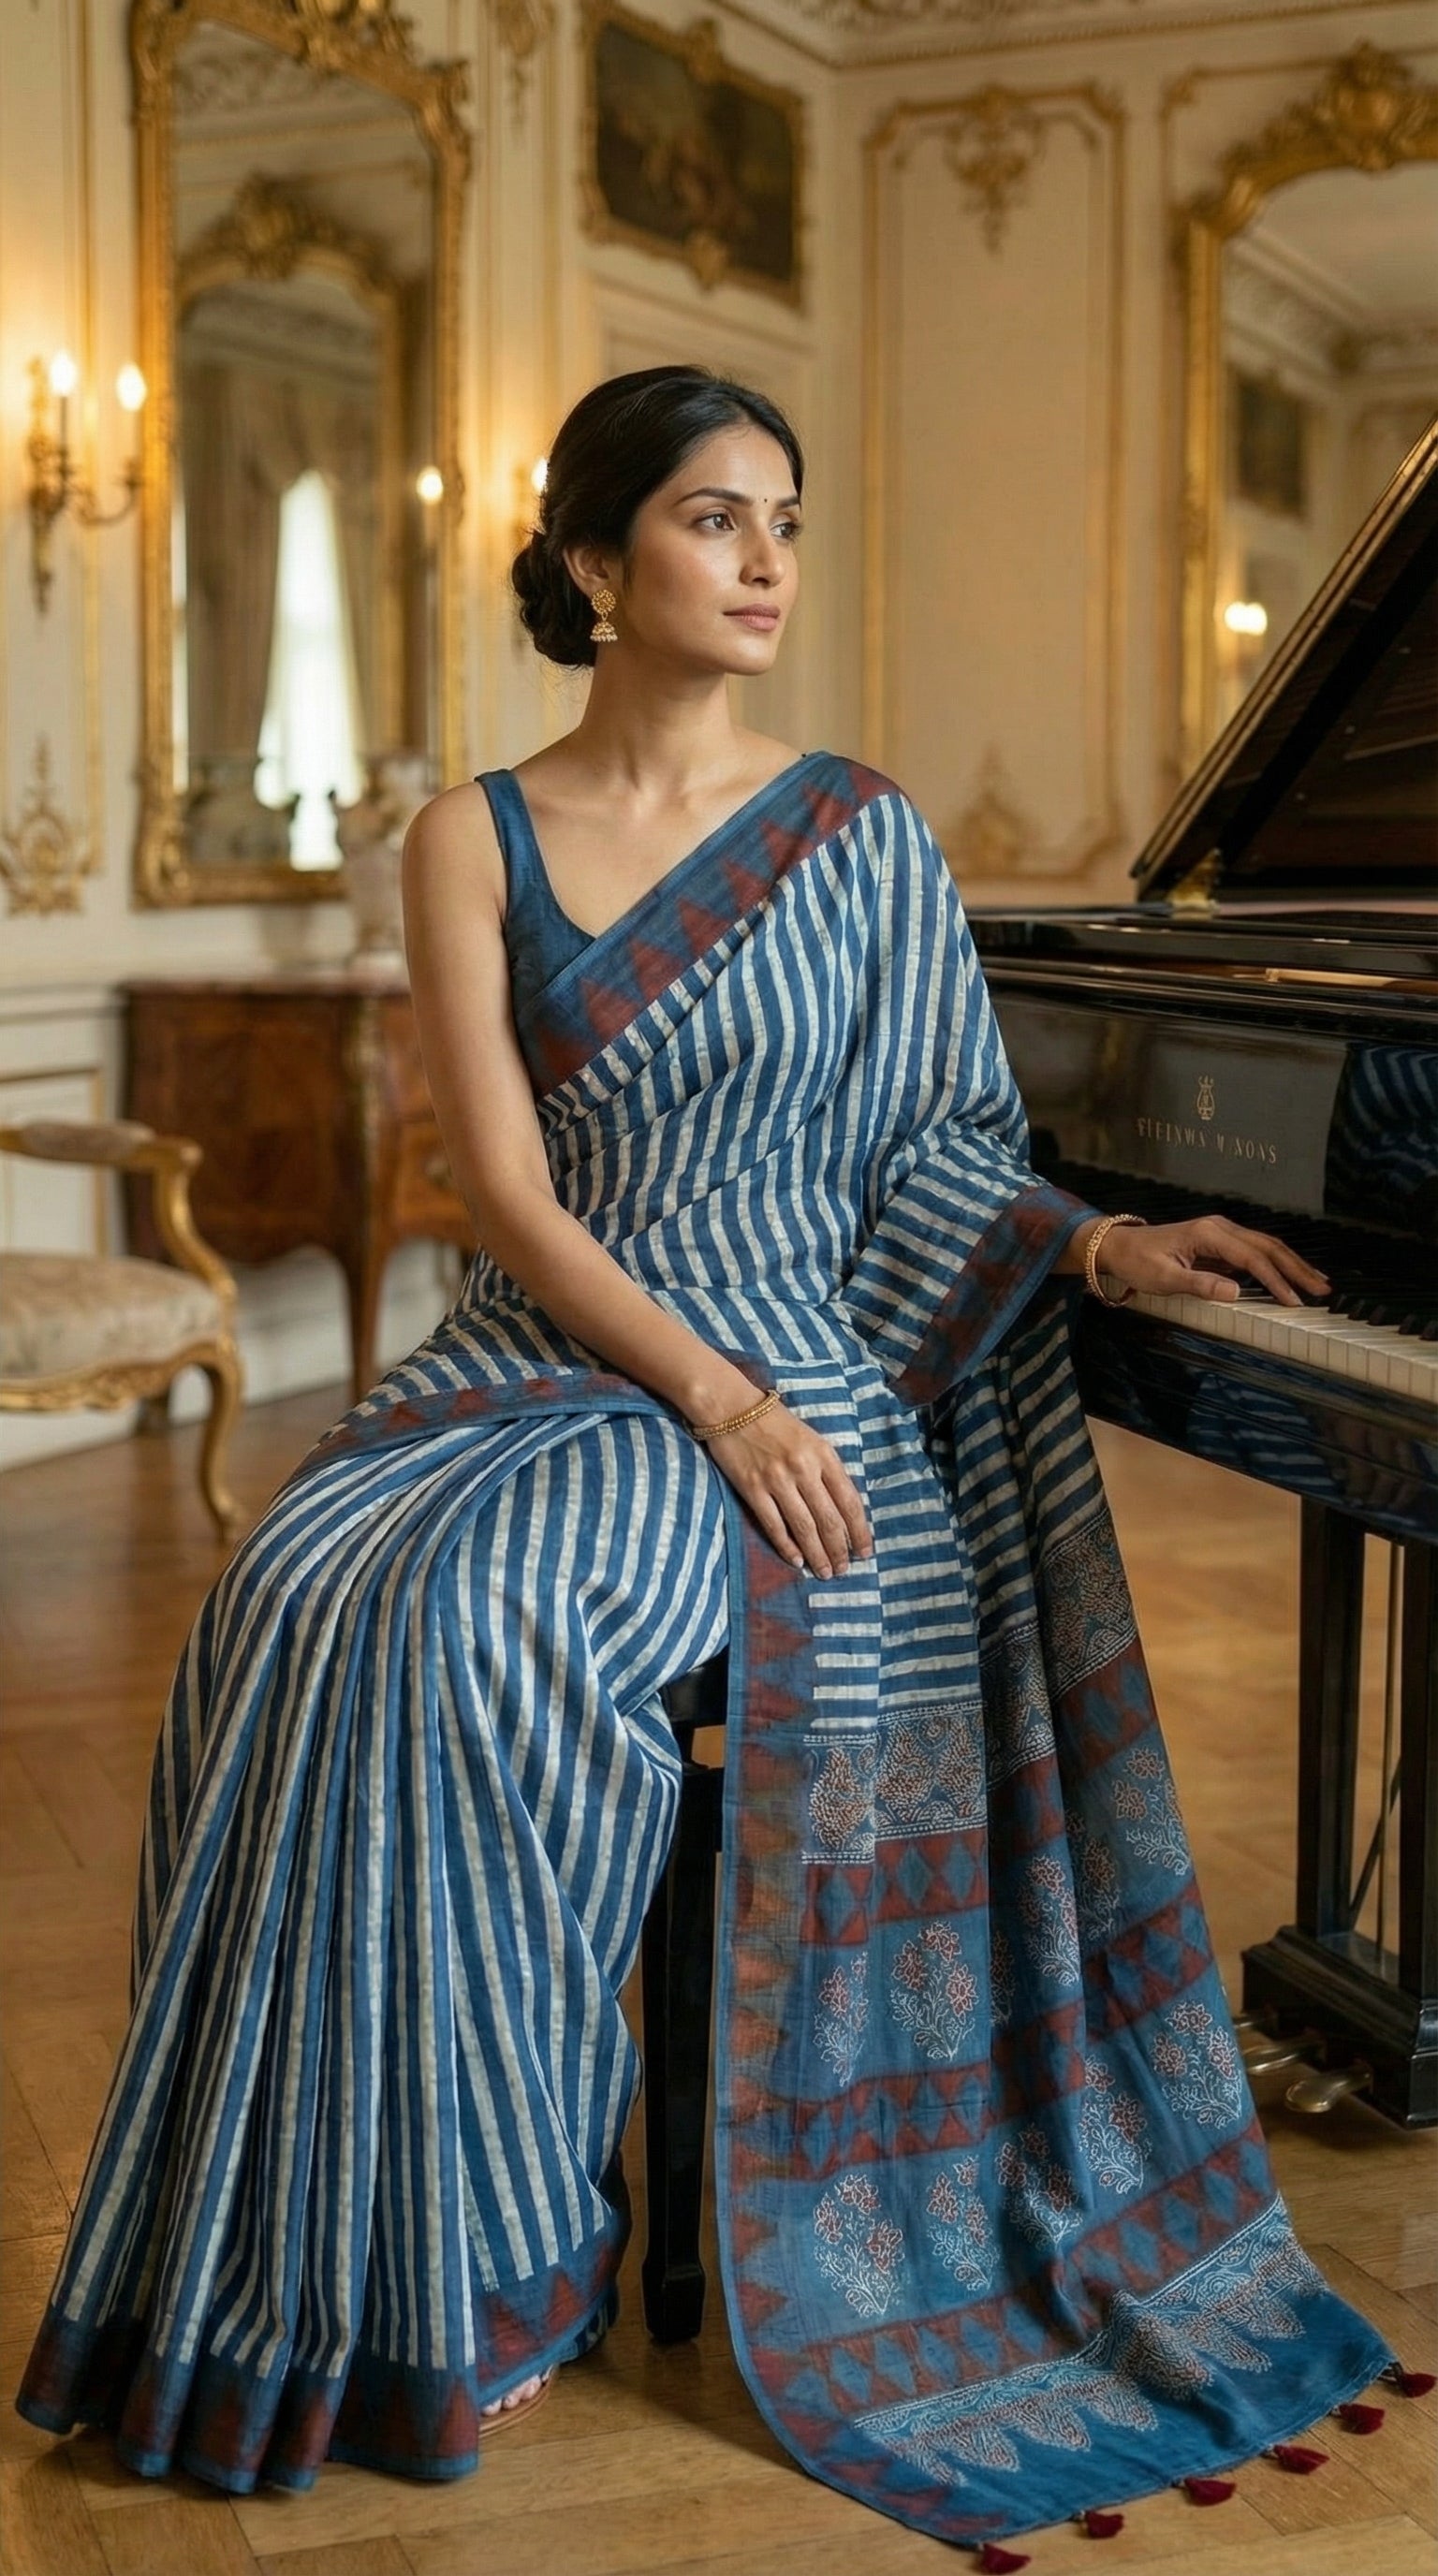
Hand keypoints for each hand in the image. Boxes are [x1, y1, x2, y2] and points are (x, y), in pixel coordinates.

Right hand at [705, 1398, 873, 1578]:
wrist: (731, 1408)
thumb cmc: (775, 1423)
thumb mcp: (811, 1439)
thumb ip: (827, 1470)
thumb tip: (842, 1509)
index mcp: (824, 1455)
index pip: (849, 1501)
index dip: (859, 1530)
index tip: (865, 1552)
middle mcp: (804, 1469)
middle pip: (828, 1519)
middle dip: (839, 1549)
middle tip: (843, 1571)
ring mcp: (777, 1481)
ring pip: (804, 1527)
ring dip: (817, 1554)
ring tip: (825, 1572)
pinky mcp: (752, 1489)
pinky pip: (774, 1525)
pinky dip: (787, 1546)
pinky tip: (797, 1560)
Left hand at [1090, 1215, 1328, 1307]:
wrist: (1119, 1246)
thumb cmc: (1138, 1261)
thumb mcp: (1163, 1278)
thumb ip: (1200, 1285)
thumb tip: (1235, 1293)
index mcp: (1209, 1234)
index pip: (1252, 1258)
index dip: (1275, 1280)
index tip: (1293, 1301)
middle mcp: (1220, 1228)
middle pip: (1268, 1246)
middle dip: (1297, 1268)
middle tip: (1323, 1289)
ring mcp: (1222, 1233)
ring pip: (1266, 1246)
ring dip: (1292, 1264)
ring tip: (1317, 1282)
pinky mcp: (1220, 1243)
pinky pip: (1255, 1252)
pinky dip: (1276, 1264)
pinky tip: (1289, 1278)